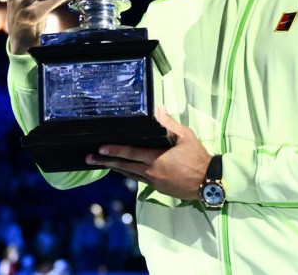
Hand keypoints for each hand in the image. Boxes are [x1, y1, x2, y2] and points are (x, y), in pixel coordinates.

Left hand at [89, 106, 211, 200]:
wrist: (208, 182)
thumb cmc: (198, 157)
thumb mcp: (186, 137)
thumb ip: (169, 124)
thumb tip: (158, 109)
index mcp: (157, 158)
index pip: (131, 153)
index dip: (114, 151)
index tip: (100, 149)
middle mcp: (152, 172)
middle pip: (124, 166)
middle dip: (106, 162)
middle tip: (90, 159)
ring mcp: (154, 182)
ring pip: (130, 174)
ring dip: (115, 169)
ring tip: (101, 164)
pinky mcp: (158, 188)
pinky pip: (139, 180)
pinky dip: (129, 174)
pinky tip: (123, 171)